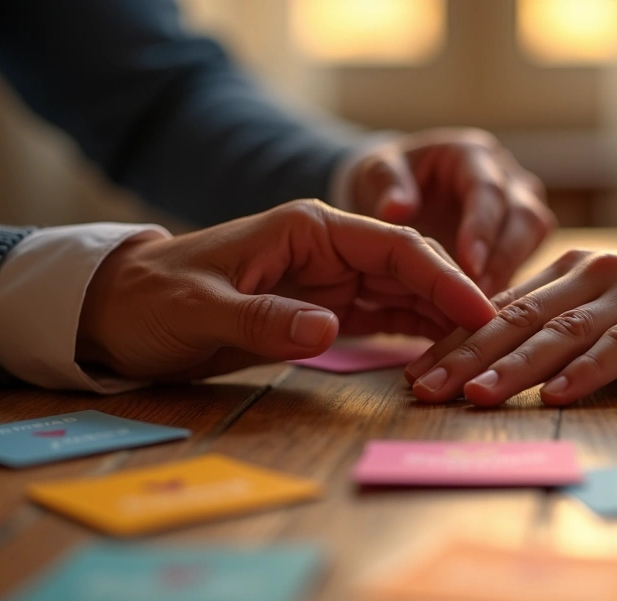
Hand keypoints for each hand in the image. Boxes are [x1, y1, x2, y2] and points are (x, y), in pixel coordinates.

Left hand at [77, 200, 495, 380]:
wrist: (118, 313)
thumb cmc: (153, 301)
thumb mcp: (200, 310)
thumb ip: (264, 318)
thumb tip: (326, 333)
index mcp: (310, 229)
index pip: (394, 245)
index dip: (443, 277)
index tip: (482, 310)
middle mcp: (331, 249)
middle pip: (412, 268)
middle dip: (457, 300)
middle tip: (498, 341)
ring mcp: (332, 280)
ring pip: (407, 295)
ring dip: (443, 321)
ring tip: (483, 353)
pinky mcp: (327, 310)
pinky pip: (385, 319)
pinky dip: (417, 336)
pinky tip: (446, 356)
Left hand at [338, 128, 555, 293]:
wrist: (405, 188)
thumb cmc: (391, 179)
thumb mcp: (377, 172)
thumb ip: (386, 184)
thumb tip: (397, 208)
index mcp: (471, 154)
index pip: (487, 191)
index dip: (481, 229)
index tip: (468, 266)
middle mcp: (507, 176)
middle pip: (526, 216)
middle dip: (504, 259)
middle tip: (480, 298)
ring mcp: (521, 204)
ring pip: (536, 238)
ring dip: (512, 274)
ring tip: (484, 309)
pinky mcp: (523, 234)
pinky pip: (529, 259)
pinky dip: (513, 286)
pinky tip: (488, 312)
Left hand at [404, 249, 616, 405]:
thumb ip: (573, 320)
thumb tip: (514, 356)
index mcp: (578, 270)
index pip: (503, 308)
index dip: (455, 340)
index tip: (414, 371)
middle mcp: (596, 275)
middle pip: (515, 319)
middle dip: (461, 355)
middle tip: (418, 390)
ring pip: (557, 332)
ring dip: (511, 366)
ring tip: (470, 395)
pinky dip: (585, 373)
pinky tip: (557, 398)